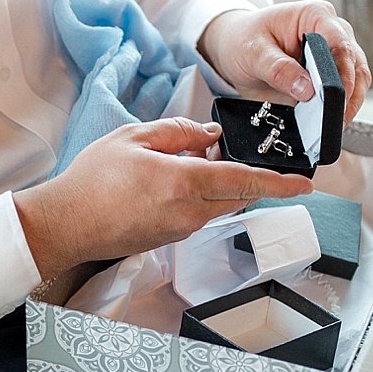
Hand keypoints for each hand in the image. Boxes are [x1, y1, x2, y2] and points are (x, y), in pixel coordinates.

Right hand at [14, 118, 311, 277]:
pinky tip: (176, 180)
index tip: (306, 183)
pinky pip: (199, 212)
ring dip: (221, 183)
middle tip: (263, 162)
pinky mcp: (171, 238)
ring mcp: (181, 229)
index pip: (245, 182)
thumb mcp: (134, 138)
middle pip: (238, 195)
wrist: (67, 224)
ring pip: (218, 203)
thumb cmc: (93, 181)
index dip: (279, 183)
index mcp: (185, 183)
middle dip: (255, 179)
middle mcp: (190, 212)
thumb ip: (178, 133)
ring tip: (196, 161)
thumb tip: (209, 136)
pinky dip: (200, 194)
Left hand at [197, 0, 371, 125]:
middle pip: (355, 64)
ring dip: (349, 103)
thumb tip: (306, 89)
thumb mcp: (253, 52)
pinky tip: (329, 119)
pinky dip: (340, 106)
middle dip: (349, 94)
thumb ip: (278, 69)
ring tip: (333, 124)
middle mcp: (332, 30)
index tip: (337, 100)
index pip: (340, 45)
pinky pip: (346, 90)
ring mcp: (334, 51)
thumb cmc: (243, 38)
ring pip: (357, 79)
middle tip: (335, 120)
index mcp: (316, 15)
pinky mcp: (330, 71)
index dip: (343, 75)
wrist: (235, 44)